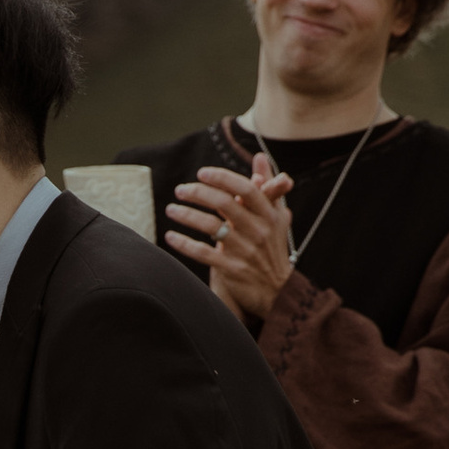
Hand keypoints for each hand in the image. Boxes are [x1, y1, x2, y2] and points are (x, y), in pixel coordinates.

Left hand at [167, 152, 293, 324]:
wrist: (278, 291)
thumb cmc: (272, 248)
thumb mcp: (276, 216)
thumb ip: (267, 185)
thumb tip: (259, 157)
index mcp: (269, 214)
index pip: (245, 189)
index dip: (222, 178)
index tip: (202, 173)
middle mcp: (258, 231)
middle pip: (224, 204)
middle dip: (198, 193)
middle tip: (180, 189)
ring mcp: (245, 251)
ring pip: (211, 227)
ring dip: (187, 216)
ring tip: (171, 209)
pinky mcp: (233, 269)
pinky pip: (204, 253)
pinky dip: (184, 244)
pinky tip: (170, 236)